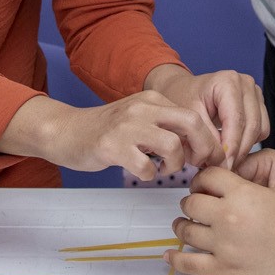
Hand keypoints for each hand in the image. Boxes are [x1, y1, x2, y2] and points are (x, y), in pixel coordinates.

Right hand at [0, 91, 223, 180]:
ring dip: (174, 164)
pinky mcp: (112, 146)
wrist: (67, 131)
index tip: (208, 157)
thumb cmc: (107, 131)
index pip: (193, 115)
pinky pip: (146, 167)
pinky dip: (149, 175)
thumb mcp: (139, 117)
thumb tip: (199, 145)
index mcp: (152, 99)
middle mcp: (142, 108)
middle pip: (191, 123)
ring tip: (162, 169)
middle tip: (197, 165)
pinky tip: (141, 171)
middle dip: (203, 148)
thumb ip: (165, 125)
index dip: (207, 139)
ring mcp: (127, 126)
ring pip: (172, 145)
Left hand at [147, 65, 268, 165]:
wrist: (182, 91)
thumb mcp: (186, 119)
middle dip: (238, 151)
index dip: (231, 146)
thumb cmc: (182, 100)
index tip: (224, 166)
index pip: (236, 120)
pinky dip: (249, 142)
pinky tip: (230, 146)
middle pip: (252, 126)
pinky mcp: (258, 103)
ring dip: (244, 148)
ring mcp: (254, 92)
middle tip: (223, 168)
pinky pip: (262, 130)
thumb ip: (205, 137)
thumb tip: (223, 159)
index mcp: (228, 82)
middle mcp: (245, 84)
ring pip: (260, 130)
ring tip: (224, 158)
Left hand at [169, 165, 274, 274]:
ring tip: (183, 226)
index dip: (203, 179)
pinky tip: (170, 255)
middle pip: (192, 202)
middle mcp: (229, 217)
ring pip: (187, 230)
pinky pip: (190, 263)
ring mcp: (225, 246)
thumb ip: (247, 191)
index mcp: (244, 194)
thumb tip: (226, 191)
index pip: (207, 176)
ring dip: (182, 226)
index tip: (203, 185)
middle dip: (192, 202)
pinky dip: (176, 258)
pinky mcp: (226, 270)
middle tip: (194, 206)